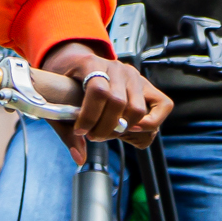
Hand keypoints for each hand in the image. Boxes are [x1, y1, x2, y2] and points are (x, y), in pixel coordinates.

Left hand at [40, 41, 172, 163]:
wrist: (78, 64)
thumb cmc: (68, 82)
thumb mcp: (58, 100)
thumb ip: (67, 131)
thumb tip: (79, 157)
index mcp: (92, 63)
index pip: (98, 91)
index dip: (90, 116)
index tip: (81, 131)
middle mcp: (117, 67)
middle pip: (118, 103)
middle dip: (106, 128)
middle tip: (94, 136)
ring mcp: (134, 76)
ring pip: (138, 109)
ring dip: (125, 129)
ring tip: (111, 132)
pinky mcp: (146, 86)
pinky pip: (162, 106)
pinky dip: (150, 122)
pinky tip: (132, 128)